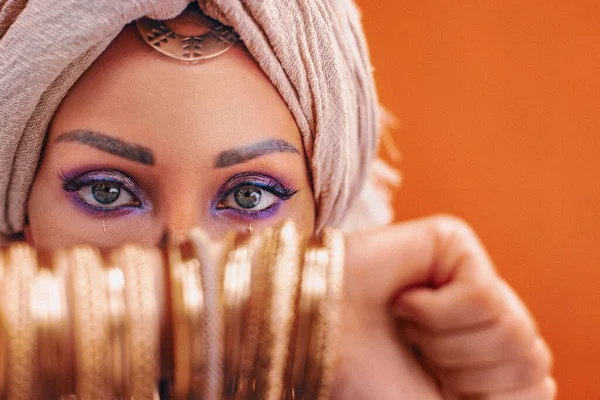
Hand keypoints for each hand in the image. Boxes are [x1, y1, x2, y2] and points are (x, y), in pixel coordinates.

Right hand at [334, 215, 554, 399]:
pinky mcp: (453, 243)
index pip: (535, 387)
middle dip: (464, 372)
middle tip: (412, 350)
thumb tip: (546, 382)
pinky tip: (402, 300)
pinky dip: (434, 312)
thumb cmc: (369, 379)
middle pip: (531, 360)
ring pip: (510, 328)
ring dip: (443, 342)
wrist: (314, 338)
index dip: (482, 398)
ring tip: (403, 323)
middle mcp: (485, 313)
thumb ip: (505, 399)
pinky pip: (481, 295)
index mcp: (484, 353)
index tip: (428, 383)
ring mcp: (471, 275)